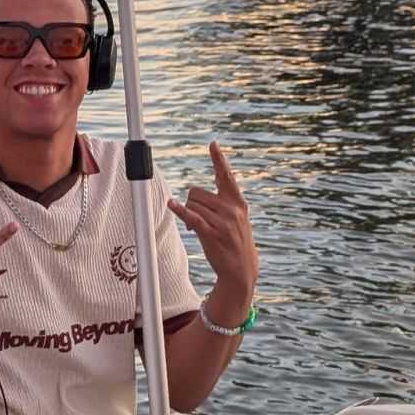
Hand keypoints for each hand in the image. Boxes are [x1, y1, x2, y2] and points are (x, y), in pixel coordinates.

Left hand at [166, 142, 258, 304]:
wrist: (242, 269)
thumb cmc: (235, 242)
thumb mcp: (237, 219)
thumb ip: (224, 203)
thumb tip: (197, 195)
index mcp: (238, 203)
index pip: (226, 176)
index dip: (219, 159)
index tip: (213, 144)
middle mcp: (232, 209)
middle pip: (197, 192)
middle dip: (191, 203)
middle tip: (197, 219)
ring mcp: (223, 221)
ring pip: (192, 204)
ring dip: (188, 214)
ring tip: (197, 228)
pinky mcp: (212, 234)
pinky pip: (191, 216)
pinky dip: (180, 210)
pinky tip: (171, 205)